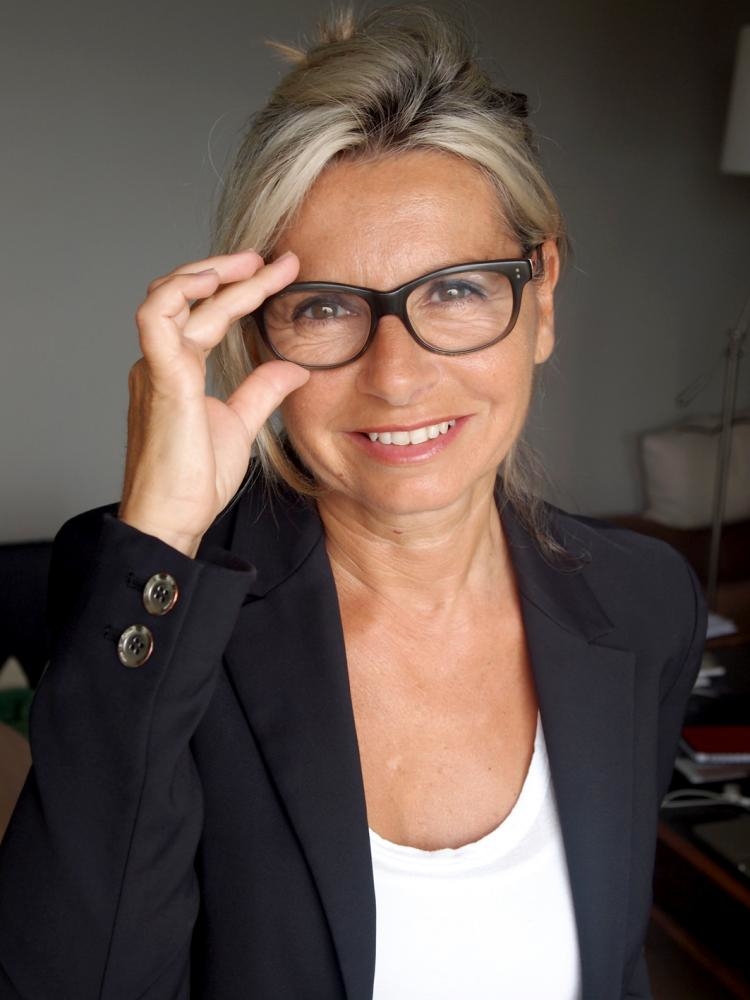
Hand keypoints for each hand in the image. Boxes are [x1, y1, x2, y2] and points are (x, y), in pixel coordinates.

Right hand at [119, 250, 308, 556]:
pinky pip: (156, 319)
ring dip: (209, 272)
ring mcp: (155, 368)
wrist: (171, 519)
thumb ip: (262, 391)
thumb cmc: (193, 479)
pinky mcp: (159, 380)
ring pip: (170, 296)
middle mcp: (162, 361)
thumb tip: (295, 368)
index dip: (244, 289)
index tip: (283, 271)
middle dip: (234, 271)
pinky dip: (182, 292)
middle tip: (278, 259)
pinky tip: (215, 282)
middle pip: (192, 298)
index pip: (209, 314)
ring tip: (251, 263)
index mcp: (178, 370)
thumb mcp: (240, 424)